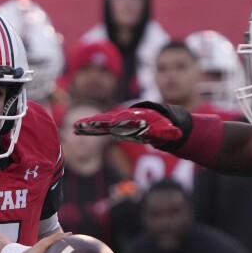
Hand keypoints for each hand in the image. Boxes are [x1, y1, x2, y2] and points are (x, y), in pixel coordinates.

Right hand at [74, 101, 190, 149]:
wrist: (153, 119)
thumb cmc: (159, 125)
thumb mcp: (166, 129)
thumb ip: (170, 132)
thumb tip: (177, 134)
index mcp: (133, 118)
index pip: (123, 121)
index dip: (115, 122)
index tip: (106, 123)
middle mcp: (122, 118)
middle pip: (107, 120)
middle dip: (95, 122)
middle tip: (81, 124)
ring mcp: (115, 121)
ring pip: (99, 123)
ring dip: (87, 125)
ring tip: (74, 127)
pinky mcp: (111, 126)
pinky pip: (98, 128)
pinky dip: (88, 129)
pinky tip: (76, 131)